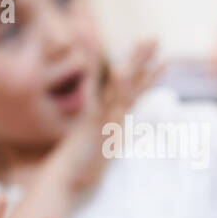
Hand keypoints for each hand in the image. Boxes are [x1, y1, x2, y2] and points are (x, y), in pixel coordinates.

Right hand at [55, 39, 162, 192]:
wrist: (61, 179)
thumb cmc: (77, 172)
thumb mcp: (100, 156)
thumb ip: (107, 145)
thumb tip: (119, 143)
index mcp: (106, 117)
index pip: (127, 92)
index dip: (142, 75)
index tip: (155, 60)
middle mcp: (102, 112)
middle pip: (126, 81)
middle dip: (140, 59)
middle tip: (154, 37)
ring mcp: (99, 116)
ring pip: (121, 85)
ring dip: (136, 63)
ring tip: (150, 43)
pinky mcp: (95, 124)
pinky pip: (109, 102)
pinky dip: (117, 86)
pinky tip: (123, 70)